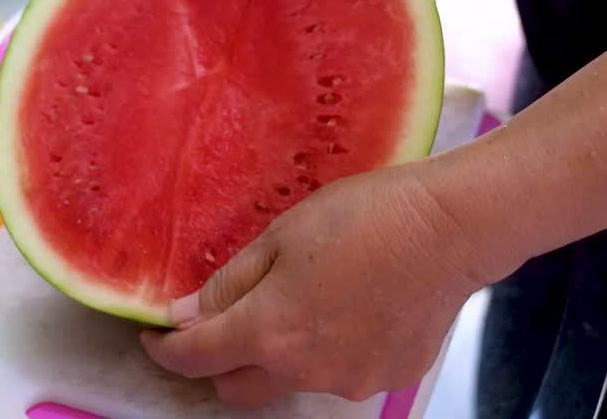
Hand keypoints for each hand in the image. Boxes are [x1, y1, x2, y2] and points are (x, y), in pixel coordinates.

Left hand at [140, 155, 507, 405]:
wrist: (451, 228)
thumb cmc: (365, 216)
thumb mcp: (282, 233)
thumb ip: (229, 282)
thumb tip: (184, 316)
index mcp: (269, 330)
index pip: (195, 358)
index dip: (165, 351)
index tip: (155, 337)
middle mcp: (304, 370)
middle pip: (237, 389)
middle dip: (220, 362)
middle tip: (226, 322)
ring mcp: (349, 381)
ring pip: (291, 382)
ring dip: (282, 355)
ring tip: (308, 300)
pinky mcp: (387, 378)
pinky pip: (341, 373)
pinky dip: (332, 350)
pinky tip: (352, 308)